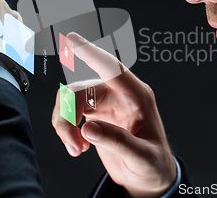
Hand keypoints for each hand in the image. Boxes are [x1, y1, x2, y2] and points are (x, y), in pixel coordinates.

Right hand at [52, 33, 176, 197]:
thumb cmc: (152, 164)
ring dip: (64, 124)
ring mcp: (105, 102)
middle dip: (68, 116)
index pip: (113, 69)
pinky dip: (66, 128)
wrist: (148, 176)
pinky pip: (68, 111)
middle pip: (80, 90)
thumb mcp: (143, 157)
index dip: (91, 53)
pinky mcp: (94, 113)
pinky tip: (79, 146)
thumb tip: (88, 129)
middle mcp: (119, 94)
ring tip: (76, 150)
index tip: (72, 38)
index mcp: (137, 96)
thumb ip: (119, 142)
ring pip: (70, 98)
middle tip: (73, 146)